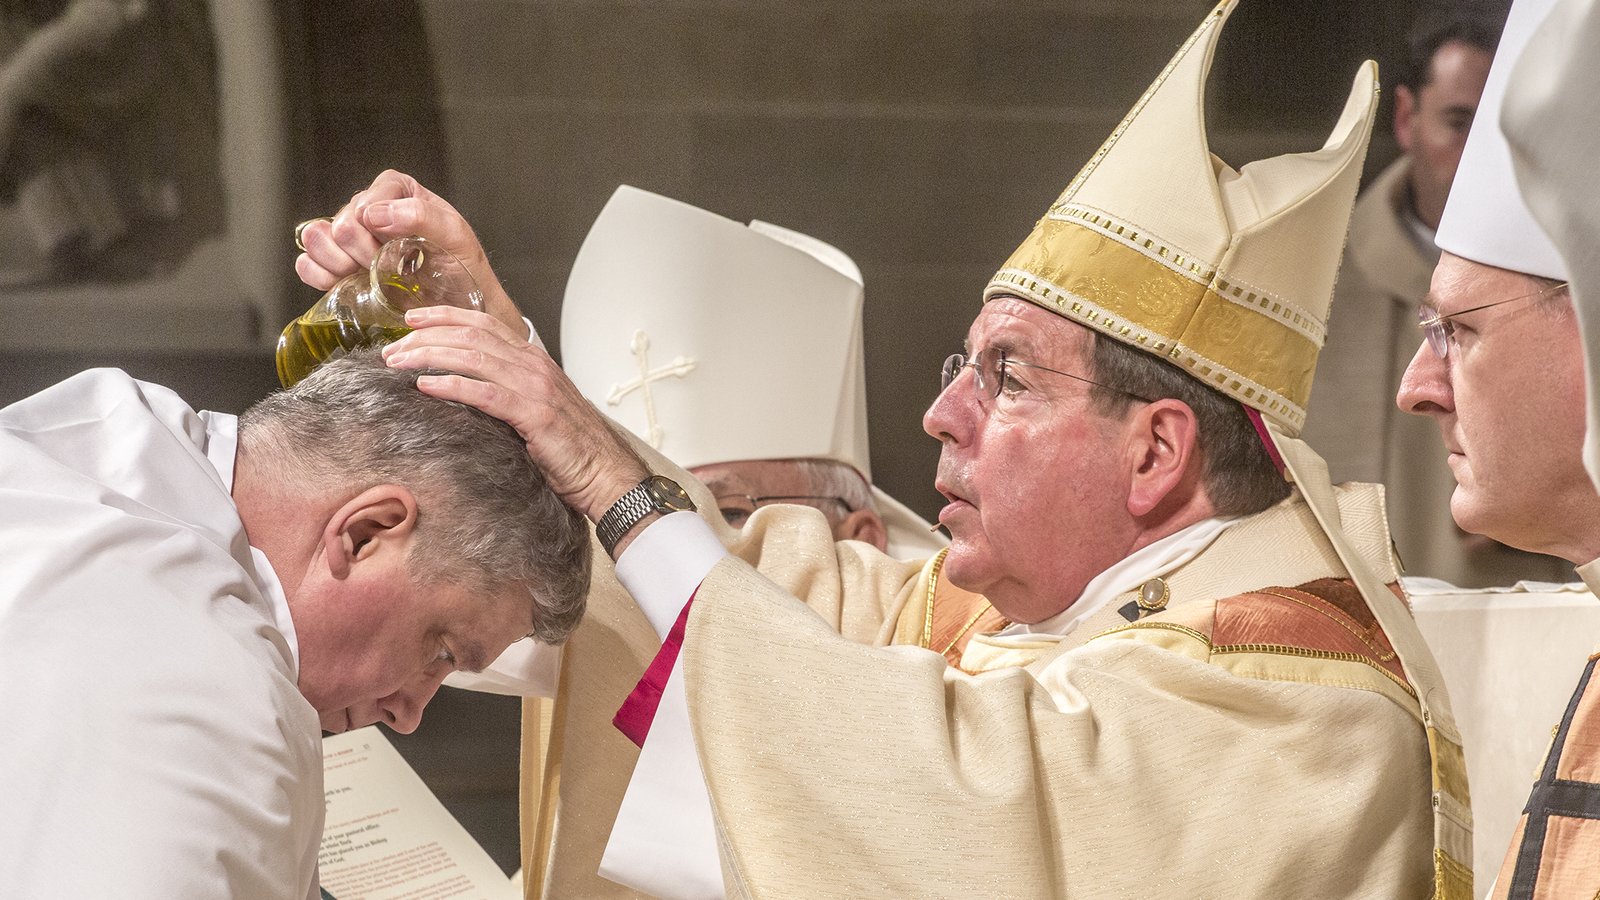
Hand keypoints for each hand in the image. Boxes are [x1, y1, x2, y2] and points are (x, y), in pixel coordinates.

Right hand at [294, 170, 528, 336]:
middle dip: (363, 252)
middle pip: (340, 224)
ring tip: (368, 276)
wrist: (459, 308)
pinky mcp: (336, 267)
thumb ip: (422, 215)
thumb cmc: (464, 270)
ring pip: (316, 239)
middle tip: (388, 268)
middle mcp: (369, 210)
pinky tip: (345, 283)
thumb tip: (375, 214)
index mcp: (396, 191)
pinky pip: (306, 264)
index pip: (366, 202)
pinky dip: (320, 276)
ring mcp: (350, 239)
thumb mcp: (456, 237)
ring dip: (340, 263)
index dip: (377, 230)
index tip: (401, 250)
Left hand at [382, 305, 648, 522]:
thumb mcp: (537, 409)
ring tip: (398, 362)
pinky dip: (452, 385)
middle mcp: (534, 365)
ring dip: (429, 355)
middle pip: (471, 335)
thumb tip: (468, 388)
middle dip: (426, 337)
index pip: (484, 324)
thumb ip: (508, 391)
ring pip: (473, 357)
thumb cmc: (571, 448)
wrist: (606, 473)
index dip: (445, 316)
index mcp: (534, 360)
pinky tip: (425, 386)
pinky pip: (485, 393)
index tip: (412, 319)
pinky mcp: (534, 414)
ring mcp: (535, 387)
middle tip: (392, 348)